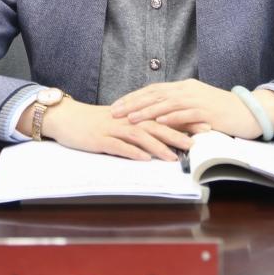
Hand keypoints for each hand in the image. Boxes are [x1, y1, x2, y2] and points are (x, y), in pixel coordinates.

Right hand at [39, 96, 192, 160]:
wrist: (67, 118)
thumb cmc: (95, 122)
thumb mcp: (121, 122)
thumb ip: (141, 127)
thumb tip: (164, 135)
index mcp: (135, 115)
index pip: (164, 116)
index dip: (185, 120)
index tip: (206, 126)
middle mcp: (127, 119)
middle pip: (157, 124)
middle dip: (179, 132)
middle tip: (199, 140)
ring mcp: (113, 128)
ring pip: (140, 135)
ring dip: (159, 145)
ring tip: (175, 156)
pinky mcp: (100, 138)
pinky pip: (118, 145)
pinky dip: (132, 152)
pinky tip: (144, 159)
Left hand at [109, 79, 273, 139]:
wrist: (250, 112)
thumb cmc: (222, 113)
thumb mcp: (196, 110)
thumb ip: (178, 112)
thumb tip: (157, 121)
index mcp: (184, 87)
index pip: (153, 90)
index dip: (134, 98)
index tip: (116, 105)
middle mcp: (189, 89)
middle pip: (155, 94)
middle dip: (133, 103)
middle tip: (114, 112)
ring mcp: (199, 99)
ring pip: (168, 103)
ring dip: (148, 111)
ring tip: (130, 118)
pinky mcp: (208, 111)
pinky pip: (187, 113)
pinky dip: (172, 116)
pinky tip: (159, 121)